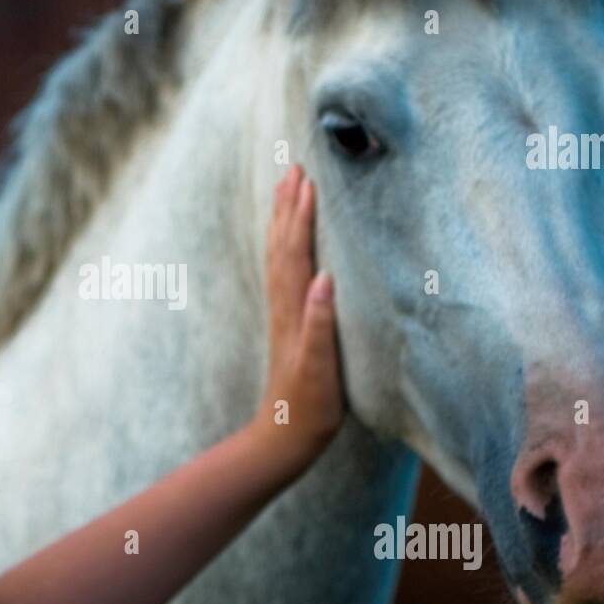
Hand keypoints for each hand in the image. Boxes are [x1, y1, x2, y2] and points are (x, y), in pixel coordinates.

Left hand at [248, 163, 347, 478]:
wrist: (284, 436)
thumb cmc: (308, 406)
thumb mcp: (320, 368)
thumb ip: (320, 324)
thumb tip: (323, 279)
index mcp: (295, 311)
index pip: (297, 252)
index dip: (302, 216)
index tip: (307, 178)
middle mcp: (285, 306)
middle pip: (284, 245)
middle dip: (289, 205)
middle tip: (294, 166)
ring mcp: (285, 314)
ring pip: (280, 255)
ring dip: (284, 220)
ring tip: (288, 189)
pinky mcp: (289, 324)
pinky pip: (284, 272)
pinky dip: (286, 247)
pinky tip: (292, 242)